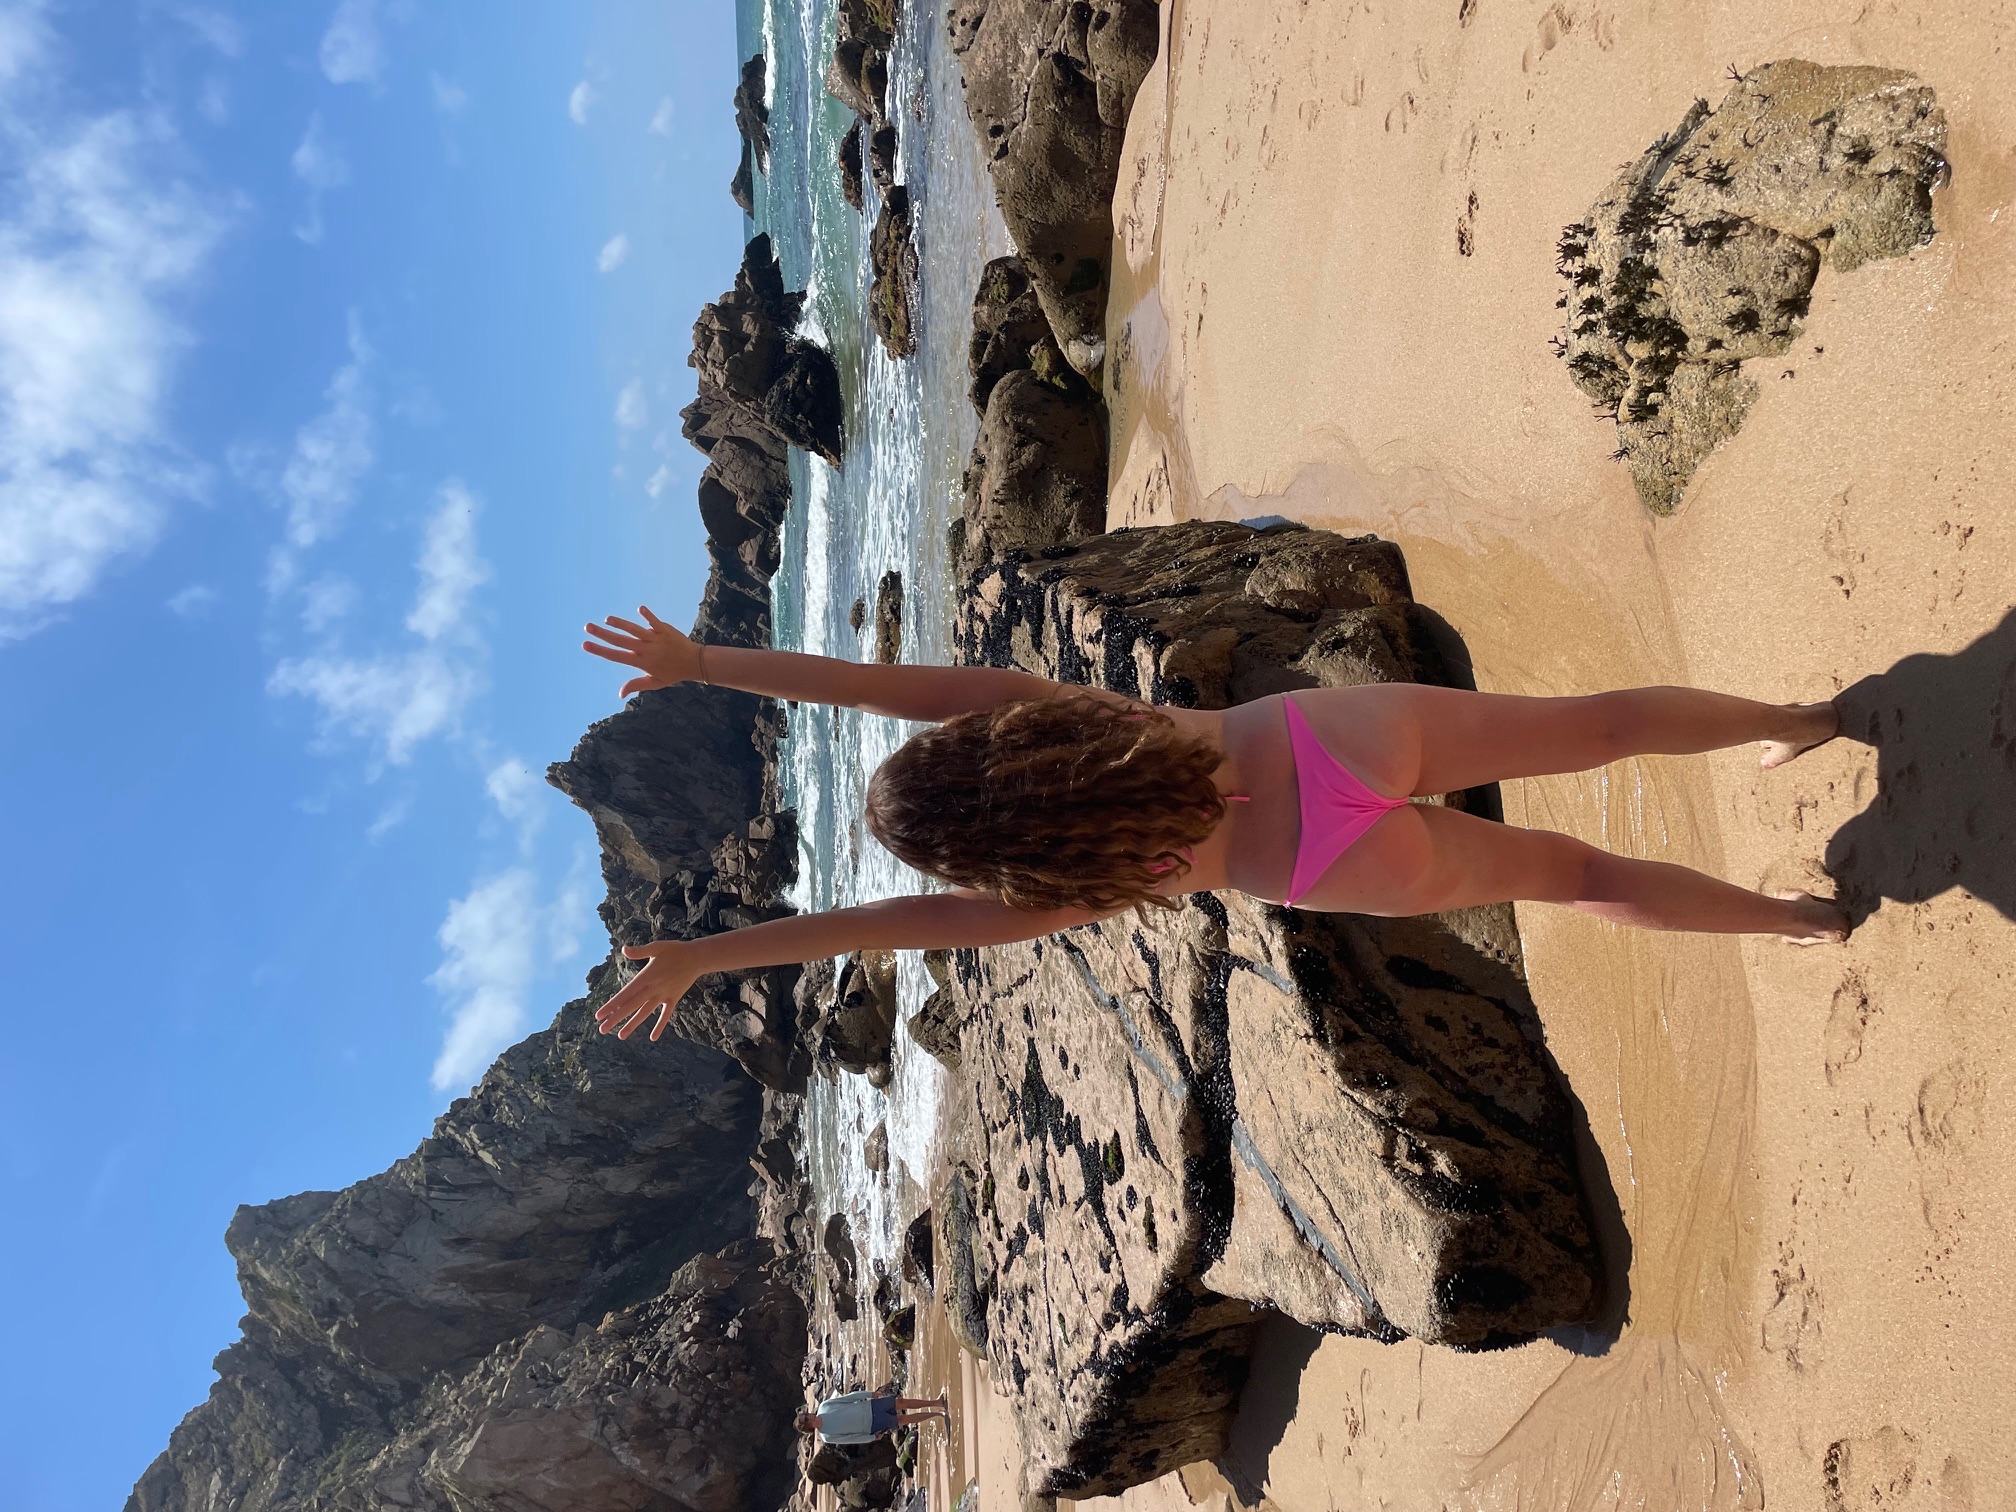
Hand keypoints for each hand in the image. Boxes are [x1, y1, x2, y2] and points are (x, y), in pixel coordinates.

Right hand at [582, 606, 704, 696]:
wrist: (694, 662)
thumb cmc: (673, 673)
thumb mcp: (655, 682)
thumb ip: (636, 685)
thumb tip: (619, 694)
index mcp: (641, 662)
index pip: (616, 656)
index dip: (599, 650)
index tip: (585, 644)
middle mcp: (645, 649)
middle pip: (620, 640)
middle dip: (602, 634)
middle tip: (587, 627)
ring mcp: (654, 638)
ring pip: (634, 630)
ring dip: (620, 623)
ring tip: (607, 619)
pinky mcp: (664, 630)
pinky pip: (654, 622)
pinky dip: (648, 615)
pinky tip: (639, 608)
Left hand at [595, 941, 702, 1040]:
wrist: (697, 957)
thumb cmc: (676, 950)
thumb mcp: (657, 947)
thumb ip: (640, 951)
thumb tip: (624, 949)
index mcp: (646, 977)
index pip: (625, 994)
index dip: (611, 1005)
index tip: (599, 1015)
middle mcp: (653, 989)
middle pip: (631, 1006)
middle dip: (616, 1018)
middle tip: (602, 1030)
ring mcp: (663, 995)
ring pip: (645, 1012)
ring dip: (632, 1024)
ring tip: (620, 1036)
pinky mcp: (673, 998)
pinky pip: (666, 1015)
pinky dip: (660, 1026)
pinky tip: (653, 1038)